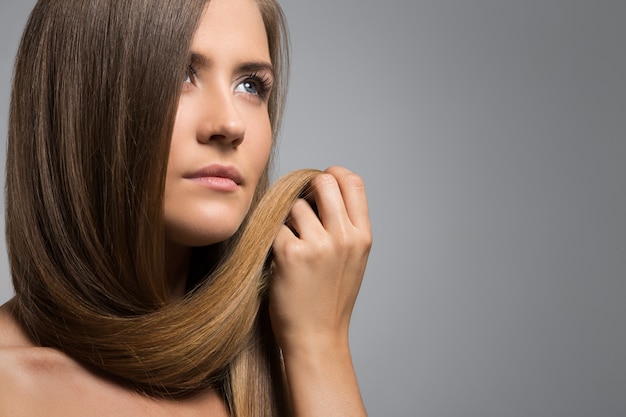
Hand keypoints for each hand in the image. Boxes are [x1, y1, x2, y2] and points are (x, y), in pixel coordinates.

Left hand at [270, 166, 371, 353]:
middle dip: (307, 189)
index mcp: (363, 236)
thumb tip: (321, 187)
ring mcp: (318, 245)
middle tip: (299, 211)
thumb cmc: (330, 299)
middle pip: (323, 182)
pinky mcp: (290, 253)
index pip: (353, 181)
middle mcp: (344, 237)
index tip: (321, 183)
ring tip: (292, 246)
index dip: (334, 175)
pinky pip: (275, 226)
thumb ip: (345, 225)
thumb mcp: (353, 259)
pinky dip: (273, 239)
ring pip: (294, 204)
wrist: (317, 338)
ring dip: (287, 220)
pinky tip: (280, 261)